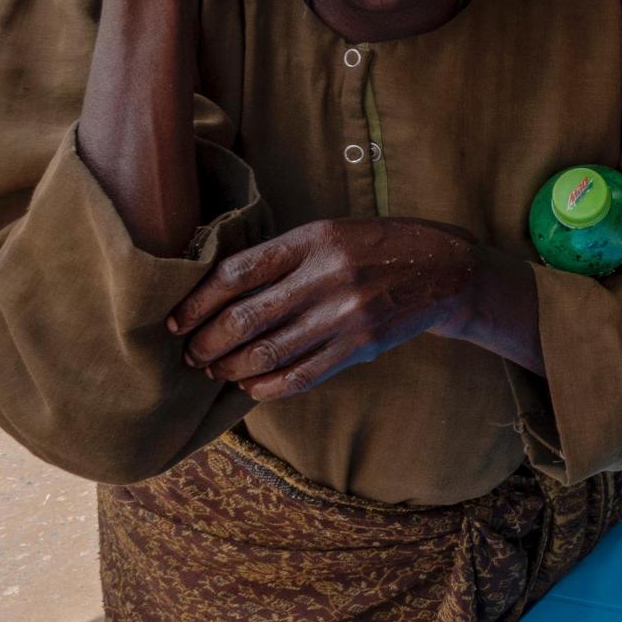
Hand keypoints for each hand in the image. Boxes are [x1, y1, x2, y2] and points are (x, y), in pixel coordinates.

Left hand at [168, 217, 499, 401]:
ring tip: (216, 371)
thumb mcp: (329, 234)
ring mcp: (346, 314)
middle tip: (191, 354)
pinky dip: (268, 387)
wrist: (445, 269)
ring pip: (268, 353)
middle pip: (245, 319)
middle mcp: (328, 276)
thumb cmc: (376, 247)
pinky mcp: (361, 345)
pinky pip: (302, 375)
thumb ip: (280, 258)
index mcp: (313, 240)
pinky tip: (251, 387)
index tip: (176, 320)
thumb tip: (216, 292)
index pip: (236, 274)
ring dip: (231, 368)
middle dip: (207, 343)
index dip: (197, 302)